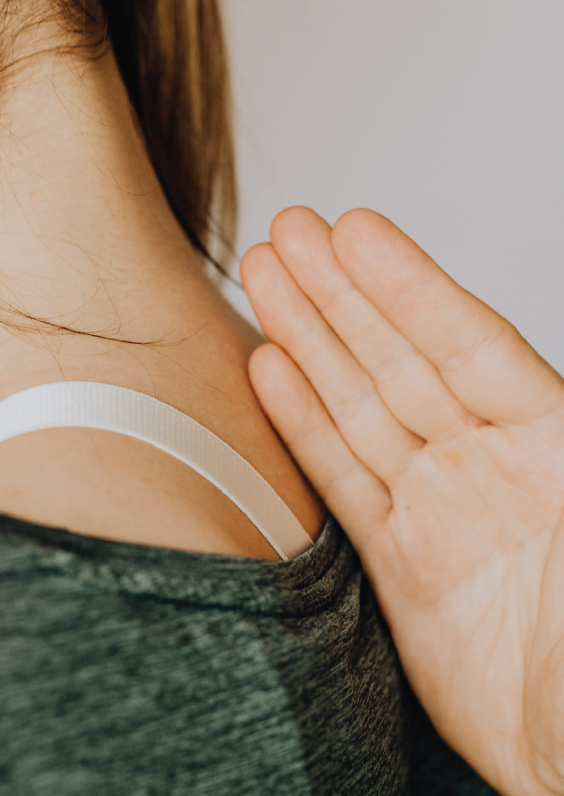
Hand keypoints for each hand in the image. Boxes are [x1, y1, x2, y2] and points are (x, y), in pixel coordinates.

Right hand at [242, 206, 563, 795]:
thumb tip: (562, 397)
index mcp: (553, 444)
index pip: (464, 342)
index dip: (406, 285)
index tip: (353, 232)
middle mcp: (487, 465)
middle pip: (397, 360)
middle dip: (340, 295)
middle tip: (285, 235)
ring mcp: (438, 510)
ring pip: (359, 406)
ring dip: (309, 341)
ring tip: (262, 283)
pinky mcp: (396, 564)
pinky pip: (340, 477)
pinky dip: (303, 425)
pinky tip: (271, 375)